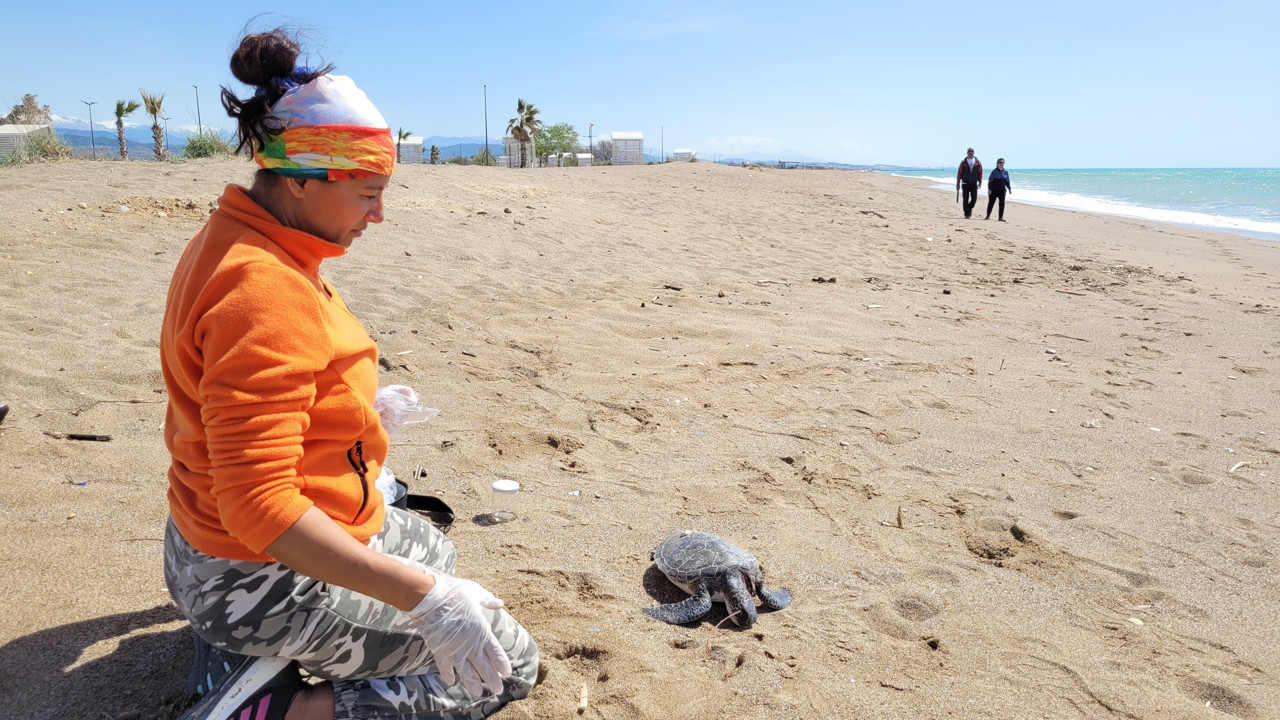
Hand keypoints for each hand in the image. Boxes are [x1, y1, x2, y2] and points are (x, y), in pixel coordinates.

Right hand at [410, 574, 512, 696]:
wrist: (429, 597)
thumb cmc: (454, 592)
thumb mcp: (475, 593)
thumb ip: (487, 601)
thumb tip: (500, 603)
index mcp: (481, 630)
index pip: (495, 652)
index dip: (501, 663)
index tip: (507, 673)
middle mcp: (470, 644)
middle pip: (483, 666)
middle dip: (492, 679)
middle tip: (498, 691)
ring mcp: (454, 649)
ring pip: (466, 671)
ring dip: (473, 683)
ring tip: (479, 693)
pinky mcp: (439, 650)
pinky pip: (444, 666)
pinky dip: (447, 674)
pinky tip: (451, 682)